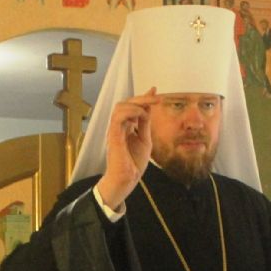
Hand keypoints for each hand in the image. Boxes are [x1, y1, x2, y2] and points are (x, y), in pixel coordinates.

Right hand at [94, 87, 157, 210]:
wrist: (127, 180)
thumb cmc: (134, 164)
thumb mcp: (145, 140)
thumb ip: (145, 125)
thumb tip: (148, 109)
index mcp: (125, 127)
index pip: (132, 107)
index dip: (143, 97)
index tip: (155, 90)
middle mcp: (118, 126)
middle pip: (125, 103)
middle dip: (142, 98)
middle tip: (157, 98)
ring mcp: (114, 130)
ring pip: (120, 107)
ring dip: (136, 104)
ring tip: (147, 109)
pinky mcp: (113, 136)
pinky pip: (118, 117)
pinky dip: (130, 112)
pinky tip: (140, 116)